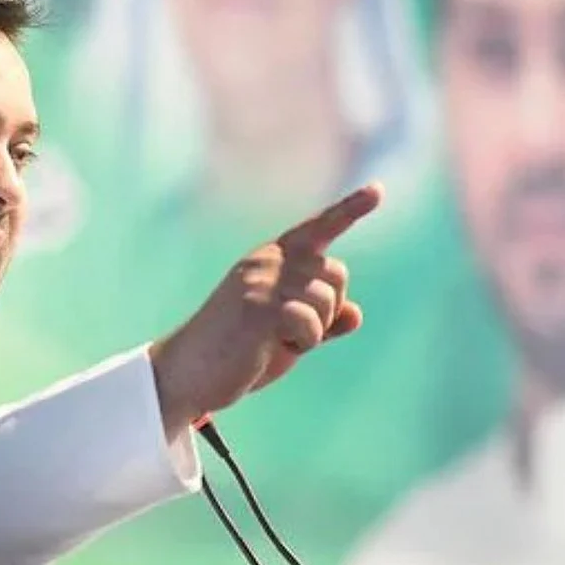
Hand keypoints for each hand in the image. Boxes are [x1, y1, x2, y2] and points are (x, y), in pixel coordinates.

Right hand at [148, 183, 383, 438]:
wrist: (187, 374)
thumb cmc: (236, 353)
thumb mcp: (285, 334)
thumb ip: (319, 321)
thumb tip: (356, 314)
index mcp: (269, 259)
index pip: (316, 229)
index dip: (349, 210)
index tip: (377, 190)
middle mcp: (266, 262)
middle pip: (335, 273)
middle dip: (327, 309)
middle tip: (288, 333)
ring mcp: (261, 282)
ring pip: (327, 300)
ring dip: (311, 332)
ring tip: (273, 341)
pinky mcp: (259, 307)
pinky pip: (312, 324)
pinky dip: (301, 344)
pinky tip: (270, 348)